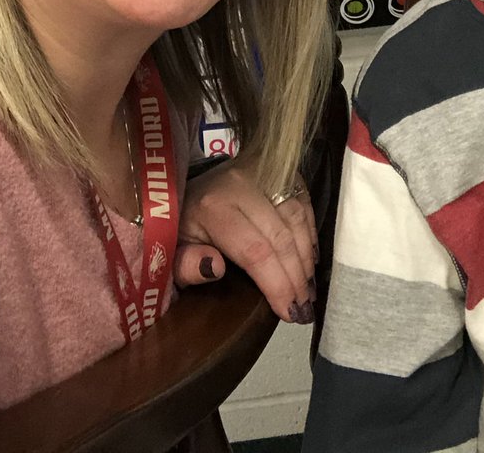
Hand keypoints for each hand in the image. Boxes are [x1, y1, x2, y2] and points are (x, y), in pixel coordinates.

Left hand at [174, 159, 318, 323]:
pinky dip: (309, 232)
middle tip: (303, 308)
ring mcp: (263, 173)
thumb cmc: (184, 224)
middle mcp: (241, 185)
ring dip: (306, 258)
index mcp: (213, 207)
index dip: (276, 284)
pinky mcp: (278, 170)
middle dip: (296, 277)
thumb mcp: (173, 249)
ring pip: (296, 218)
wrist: (189, 186)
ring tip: (308, 290)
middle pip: (280, 237)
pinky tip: (310, 259)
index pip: (254, 251)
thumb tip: (213, 268)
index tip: (288, 312)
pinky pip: (303, 201)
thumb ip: (185, 265)